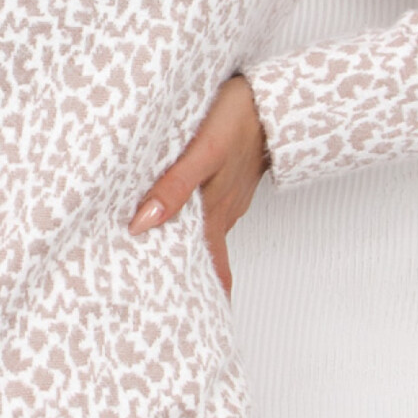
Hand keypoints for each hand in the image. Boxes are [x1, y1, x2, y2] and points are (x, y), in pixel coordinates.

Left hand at [128, 74, 268, 301]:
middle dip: (191, 275)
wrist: (275, 95)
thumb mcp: (203, 152)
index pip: (212, 265)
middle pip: (207, 252)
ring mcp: (233, 194)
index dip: (204, 293)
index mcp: (218, 211)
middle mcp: (227, 209)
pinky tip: (185, 213)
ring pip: (210, 229)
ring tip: (167, 260)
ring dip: (193, 245)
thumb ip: (174, 188)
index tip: (193, 321)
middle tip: (169, 299)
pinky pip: (215, 208)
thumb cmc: (240, 117)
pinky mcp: (233, 177)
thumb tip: (141, 225)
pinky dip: (199, 219)